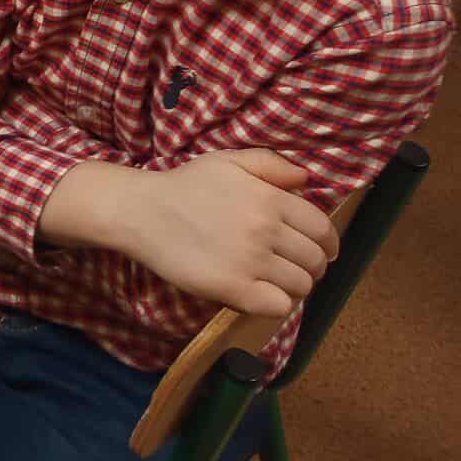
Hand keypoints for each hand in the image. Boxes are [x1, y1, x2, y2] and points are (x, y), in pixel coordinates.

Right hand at [117, 151, 340, 317]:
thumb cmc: (185, 186)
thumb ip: (270, 164)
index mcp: (269, 198)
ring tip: (274, 280)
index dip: (328, 244)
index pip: (322, 229)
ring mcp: (250, 260)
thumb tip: (306, 180)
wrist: (142, 211)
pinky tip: (259, 292)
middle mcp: (265, 229)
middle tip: (292, 266)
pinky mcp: (233, 288)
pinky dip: (275, 303)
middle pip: (314, 261)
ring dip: (292, 285)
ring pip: (300, 286)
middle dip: (310, 266)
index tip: (322, 251)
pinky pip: (278, 306)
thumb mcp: (227, 162)